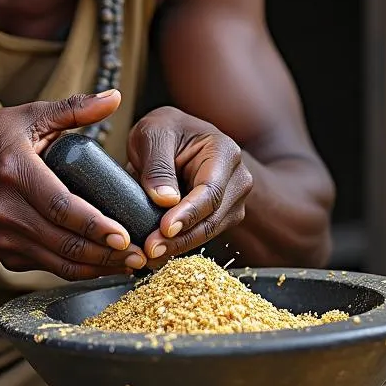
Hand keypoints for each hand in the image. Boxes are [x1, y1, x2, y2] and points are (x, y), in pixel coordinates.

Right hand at [0, 90, 147, 279]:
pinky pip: (47, 267)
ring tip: (130, 264)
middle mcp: (7, 209)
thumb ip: (74, 108)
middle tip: (140, 254)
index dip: (94, 225)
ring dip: (96, 267)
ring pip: (57, 262)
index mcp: (16, 171)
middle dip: (105, 253)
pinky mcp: (4, 253)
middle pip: (63, 242)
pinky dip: (77, 269)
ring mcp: (4, 236)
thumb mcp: (29, 115)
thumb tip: (116, 97)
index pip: (60, 206)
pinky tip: (104, 263)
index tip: (124, 234)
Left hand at [126, 106, 252, 262]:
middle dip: (180, 237)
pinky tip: (156, 252)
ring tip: (149, 254)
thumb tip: (165, 200)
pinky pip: (200, 235)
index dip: (189, 213)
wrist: (172, 138)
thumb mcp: (153, 134)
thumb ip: (158, 164)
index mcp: (224, 152)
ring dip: (178, 246)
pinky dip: (177, 245)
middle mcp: (236, 180)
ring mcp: (231, 202)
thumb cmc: (164, 131)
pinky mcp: (219, 218)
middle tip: (150, 249)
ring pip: (207, 232)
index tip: (165, 228)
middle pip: (212, 218)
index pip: (211, 191)